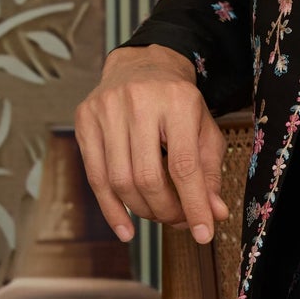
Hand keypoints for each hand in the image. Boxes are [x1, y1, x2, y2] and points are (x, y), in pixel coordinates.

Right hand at [74, 44, 229, 244]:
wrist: (142, 65)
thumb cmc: (178, 102)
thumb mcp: (204, 129)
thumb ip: (210, 171)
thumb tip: (214, 214)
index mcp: (177, 101)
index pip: (184, 165)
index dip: (193, 205)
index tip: (204, 233)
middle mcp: (138, 102)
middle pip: (147, 177)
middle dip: (166, 210)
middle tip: (179, 221)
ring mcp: (106, 109)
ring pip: (119, 180)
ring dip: (142, 210)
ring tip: (159, 216)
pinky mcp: (85, 120)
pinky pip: (95, 176)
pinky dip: (112, 209)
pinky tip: (125, 228)